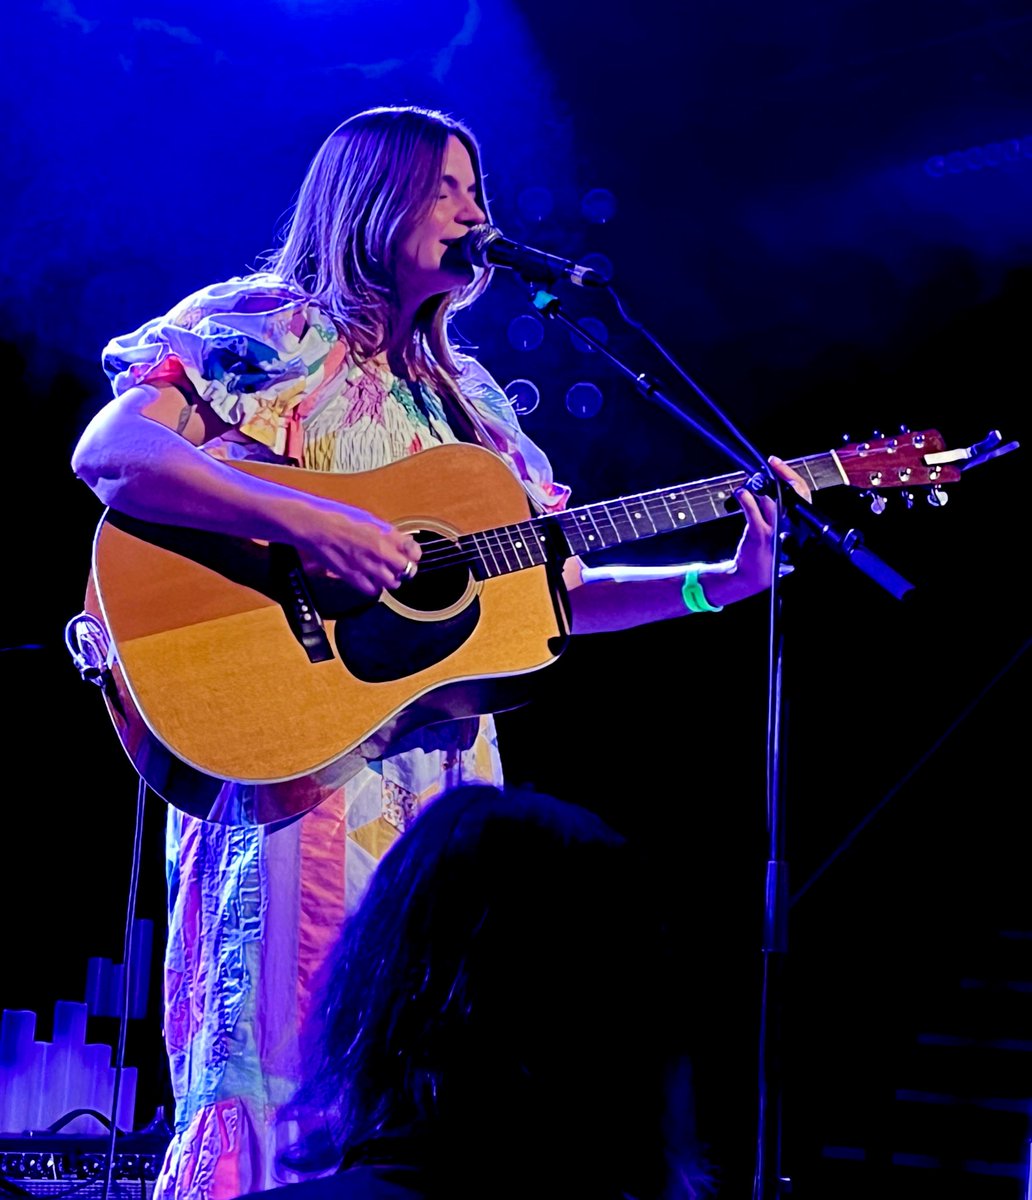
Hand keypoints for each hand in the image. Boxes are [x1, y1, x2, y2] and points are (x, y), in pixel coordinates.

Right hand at [294, 500, 421, 596]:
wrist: (318, 529)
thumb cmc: (340, 521)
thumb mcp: (370, 521)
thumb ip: (388, 534)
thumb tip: (402, 541)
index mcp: (384, 537)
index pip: (413, 552)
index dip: (414, 555)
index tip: (412, 555)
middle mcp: (378, 554)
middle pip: (405, 571)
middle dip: (405, 570)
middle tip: (399, 567)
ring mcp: (366, 567)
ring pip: (391, 583)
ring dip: (391, 579)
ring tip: (385, 574)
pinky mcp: (353, 577)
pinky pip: (372, 590)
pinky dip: (374, 587)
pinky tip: (371, 580)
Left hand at [726, 455, 810, 597]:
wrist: (751, 577)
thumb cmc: (764, 555)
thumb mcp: (779, 534)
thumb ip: (778, 514)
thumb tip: (768, 489)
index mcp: (797, 527)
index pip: (803, 496)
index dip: (792, 477)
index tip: (778, 465)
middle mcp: (789, 528)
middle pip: (789, 494)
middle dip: (780, 475)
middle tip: (769, 466)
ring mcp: (775, 531)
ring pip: (770, 499)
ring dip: (757, 488)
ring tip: (749, 485)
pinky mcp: (759, 534)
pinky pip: (753, 510)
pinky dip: (745, 498)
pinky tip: (740, 494)